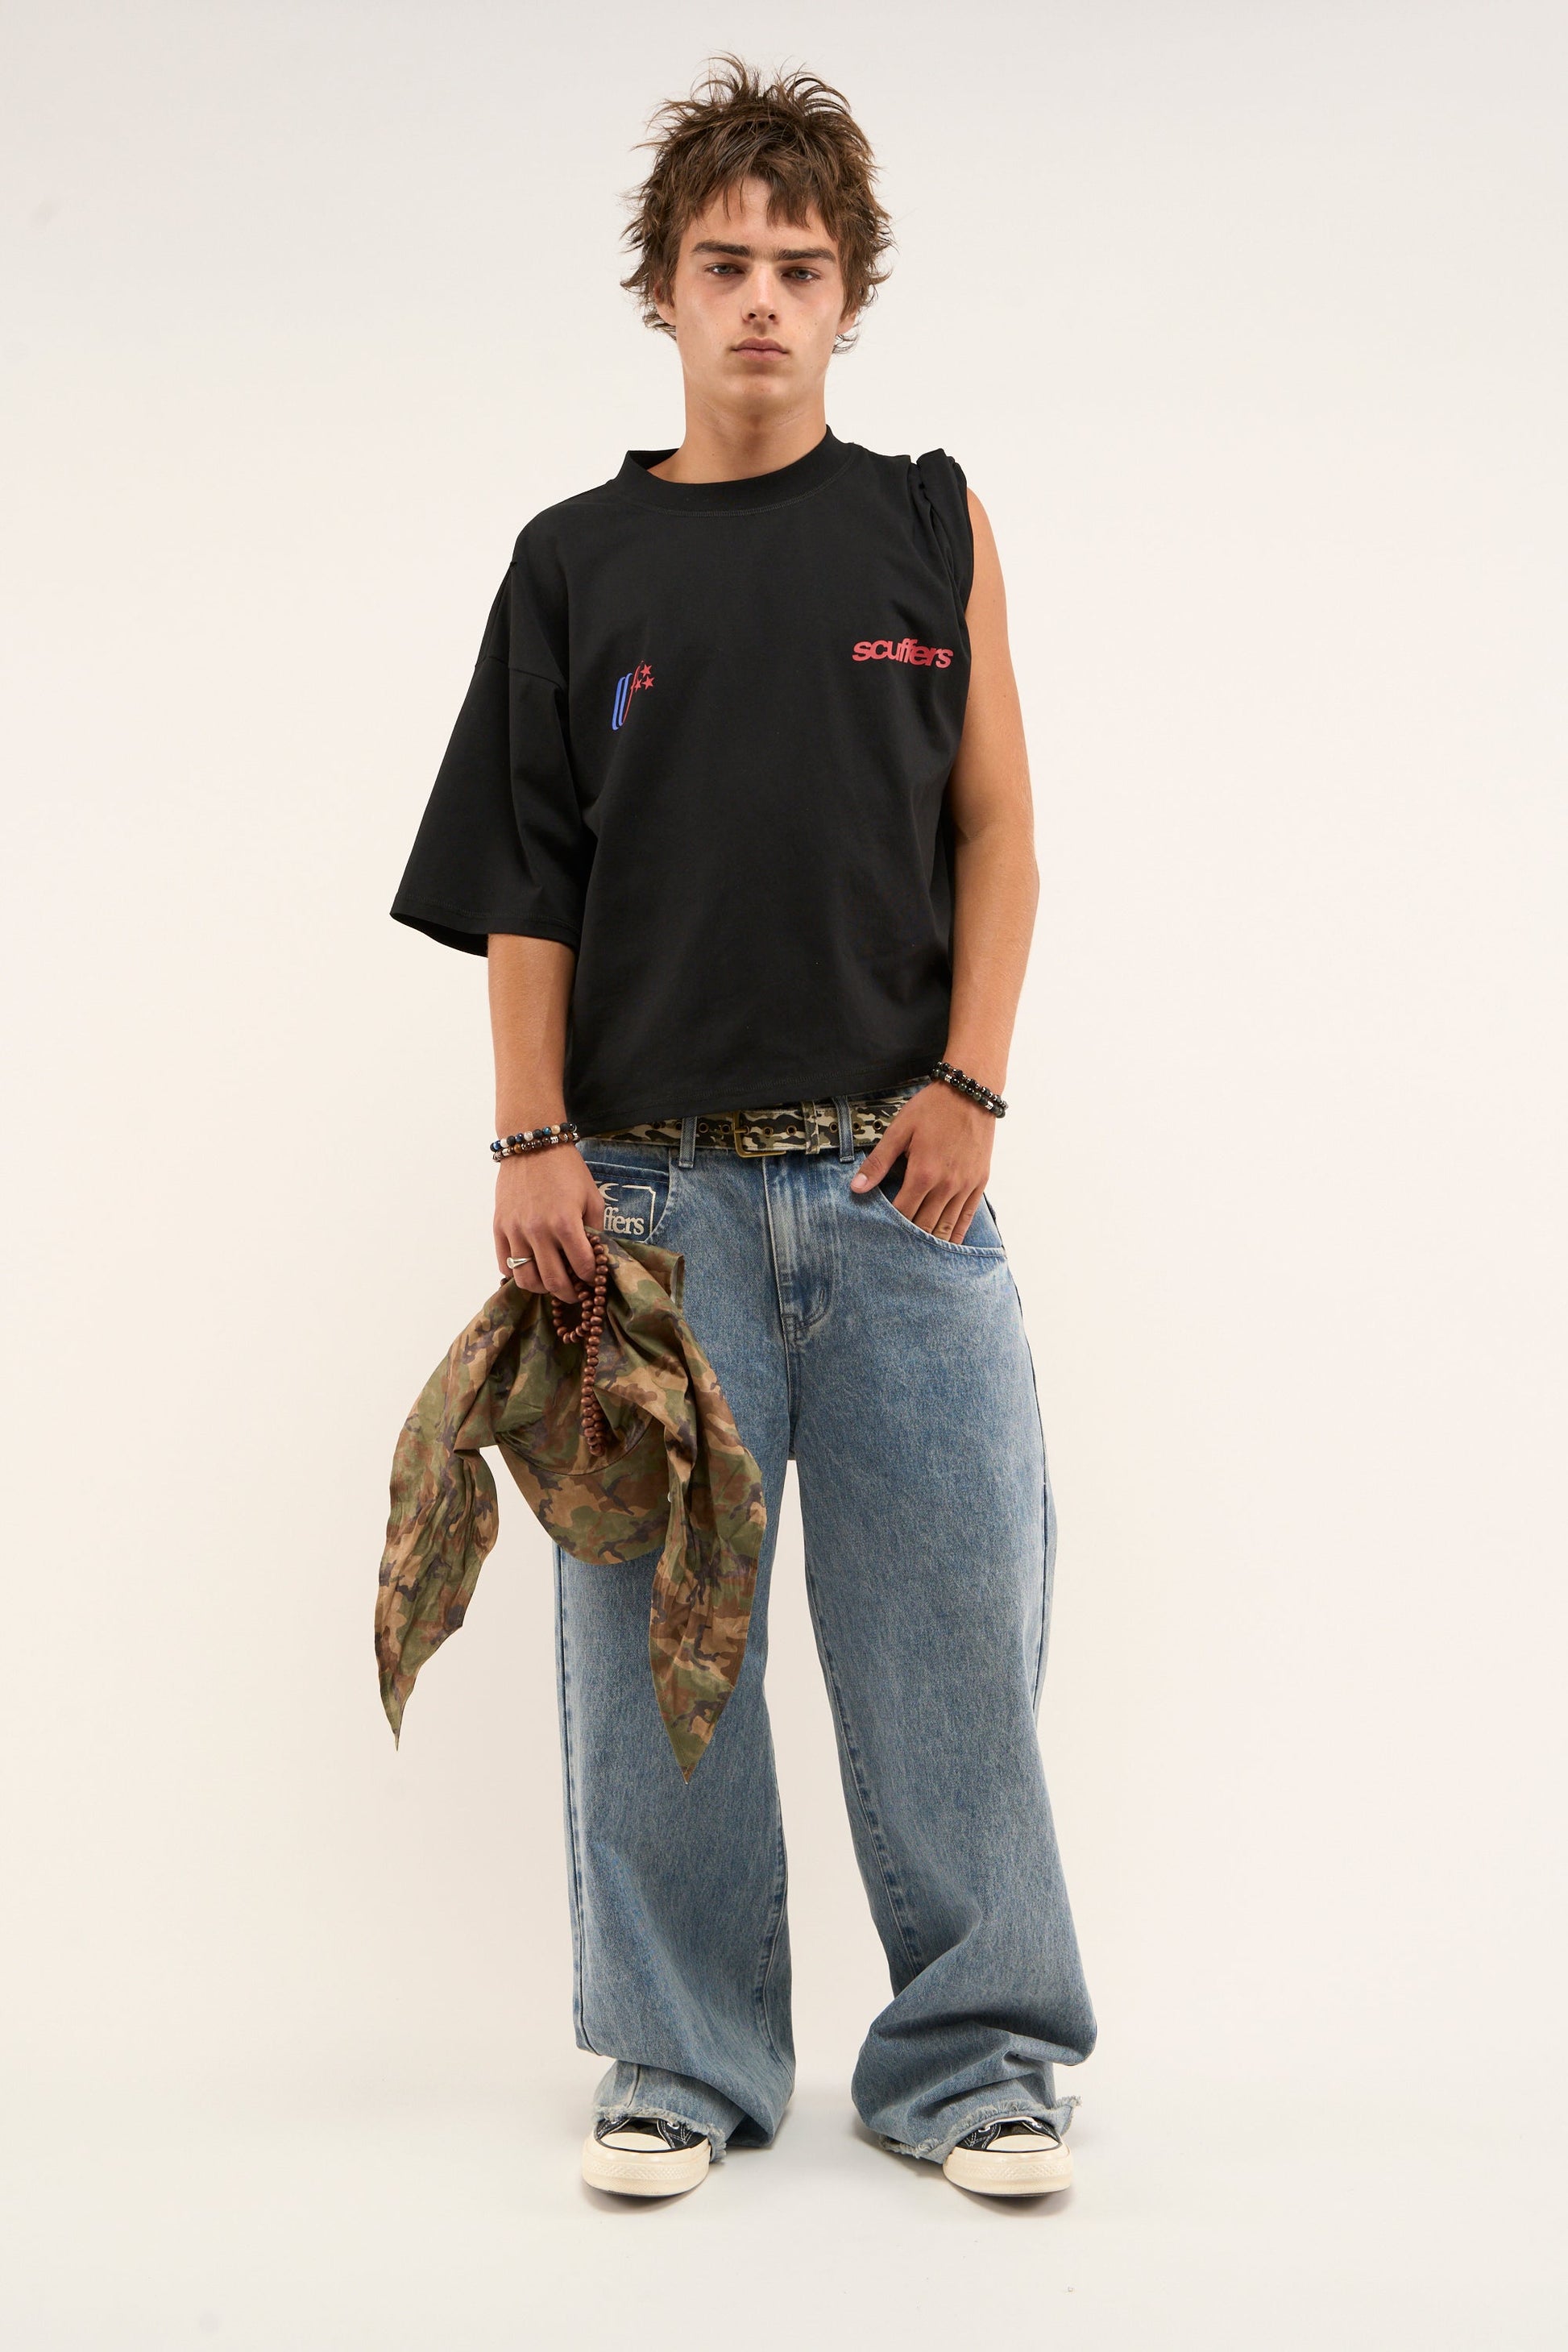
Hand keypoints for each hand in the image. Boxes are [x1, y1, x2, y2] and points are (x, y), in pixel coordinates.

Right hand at [494, 1146, 604, 1300]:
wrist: (532, 1146)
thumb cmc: (566, 1170)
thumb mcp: (592, 1197)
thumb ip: (596, 1229)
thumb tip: (597, 1256)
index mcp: (565, 1223)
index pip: (583, 1267)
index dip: (592, 1279)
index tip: (594, 1280)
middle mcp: (538, 1232)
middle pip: (554, 1282)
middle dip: (570, 1293)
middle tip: (577, 1293)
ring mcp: (515, 1231)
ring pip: (526, 1280)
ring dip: (542, 1288)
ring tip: (552, 1283)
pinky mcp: (499, 1228)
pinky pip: (505, 1265)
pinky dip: (518, 1274)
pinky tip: (531, 1269)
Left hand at [848, 1081, 996, 1242]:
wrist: (971, 1093)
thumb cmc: (932, 1108)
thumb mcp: (899, 1130)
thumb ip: (878, 1162)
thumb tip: (857, 1187)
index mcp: (923, 1173)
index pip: (902, 1213)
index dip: (888, 1229)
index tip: (877, 1238)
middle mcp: (946, 1185)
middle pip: (924, 1226)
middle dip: (908, 1241)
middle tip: (893, 1254)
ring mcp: (966, 1186)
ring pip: (946, 1227)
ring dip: (931, 1244)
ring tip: (917, 1258)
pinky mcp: (979, 1183)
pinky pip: (967, 1218)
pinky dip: (955, 1235)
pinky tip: (946, 1247)